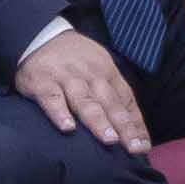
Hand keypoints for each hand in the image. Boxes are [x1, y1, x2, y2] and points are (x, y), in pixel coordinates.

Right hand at [11, 25, 154, 152]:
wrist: (40, 35)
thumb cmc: (76, 61)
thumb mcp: (100, 70)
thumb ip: (115, 97)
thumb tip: (136, 131)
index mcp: (107, 72)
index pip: (125, 100)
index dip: (135, 124)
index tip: (143, 147)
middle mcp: (90, 75)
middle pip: (109, 103)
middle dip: (123, 126)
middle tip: (133, 148)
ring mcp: (66, 78)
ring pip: (85, 101)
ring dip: (98, 121)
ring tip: (109, 140)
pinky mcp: (42, 82)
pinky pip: (52, 98)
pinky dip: (60, 113)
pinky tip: (68, 128)